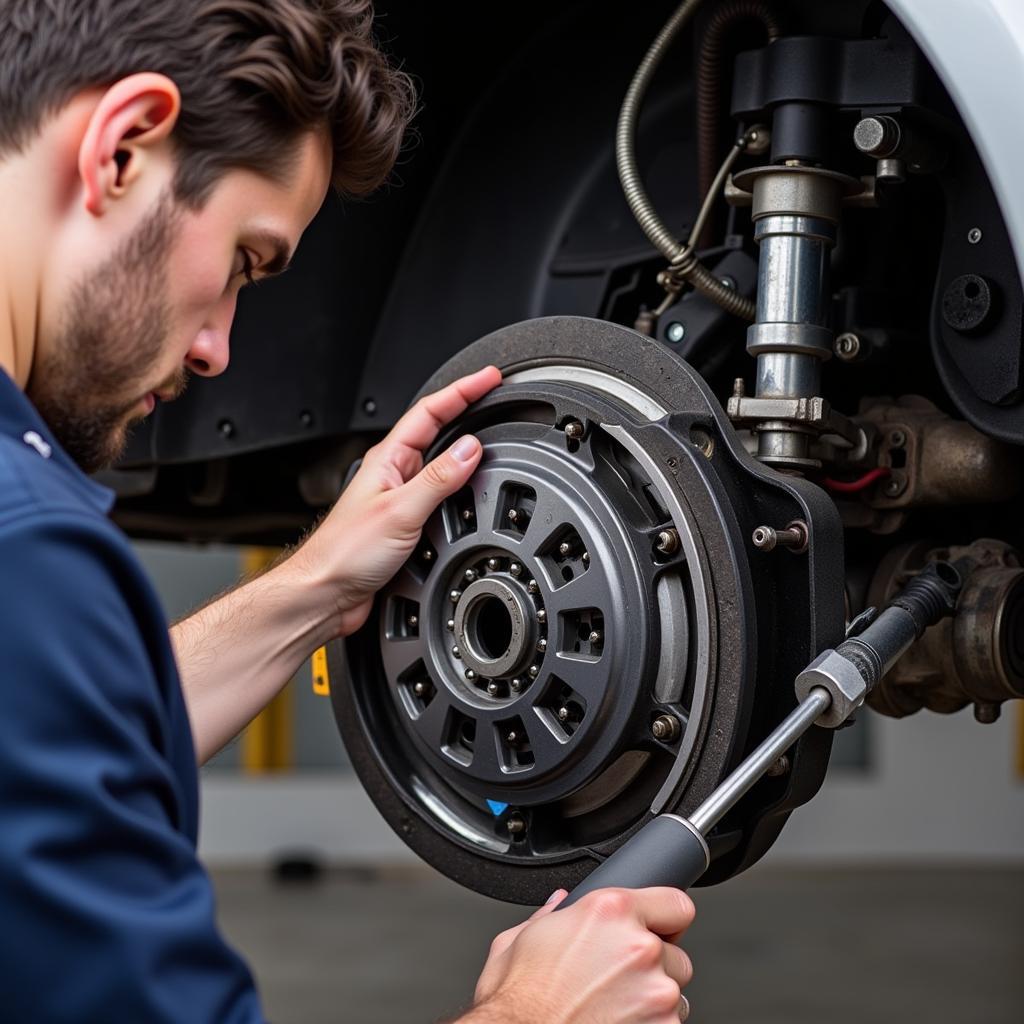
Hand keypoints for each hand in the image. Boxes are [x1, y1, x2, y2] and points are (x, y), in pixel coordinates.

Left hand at [292, 366, 501, 636]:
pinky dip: (459, 486)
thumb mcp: (400, 511)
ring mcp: (398, 497)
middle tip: (495, 398)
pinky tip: (468, 490)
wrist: (325, 593)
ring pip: (438, 463)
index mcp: (388, 459)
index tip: (489, 377)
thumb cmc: (345, 553)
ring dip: (464, 449)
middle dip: (467, 411)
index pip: (431, 411)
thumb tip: (471, 448)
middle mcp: (393, 474)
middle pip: (436, 431)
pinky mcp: (404, 523)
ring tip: (490, 435)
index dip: (462, 391)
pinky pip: (438, 494)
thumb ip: (438, 479)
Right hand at [463, 887, 694, 1023]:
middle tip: (616, 978)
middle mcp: (639, 947)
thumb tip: (560, 902)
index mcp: (610, 911)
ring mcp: (655, 994)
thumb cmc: (518, 1002)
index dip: (664, 918)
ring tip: (611, 1006)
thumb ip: (551, 914)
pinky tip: (614, 1023)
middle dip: (652, 964)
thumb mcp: (519, 940)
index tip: (657, 928)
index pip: (675, 903)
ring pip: (673, 992)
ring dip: (651, 998)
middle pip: (674, 952)